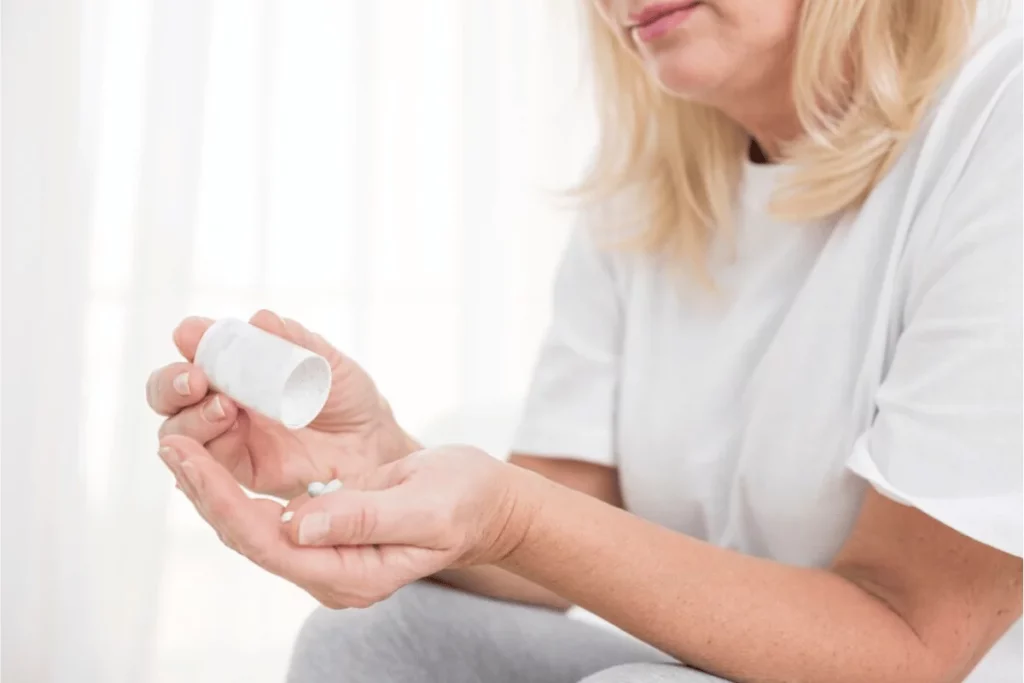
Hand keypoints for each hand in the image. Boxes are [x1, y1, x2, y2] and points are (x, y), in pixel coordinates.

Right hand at [146, 310, 418, 498]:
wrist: (375, 444)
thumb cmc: (349, 397)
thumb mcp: (327, 363)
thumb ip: (295, 342)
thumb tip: (260, 319)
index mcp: (237, 367)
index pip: (195, 352)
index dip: (189, 341)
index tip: (193, 336)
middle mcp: (222, 400)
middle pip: (168, 393)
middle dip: (172, 383)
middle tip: (197, 380)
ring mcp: (228, 437)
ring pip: (179, 431)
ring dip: (192, 418)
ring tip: (226, 409)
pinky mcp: (241, 471)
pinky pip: (207, 464)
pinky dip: (207, 450)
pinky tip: (230, 433)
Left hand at [157, 437, 537, 607]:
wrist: (487, 506)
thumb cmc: (464, 503)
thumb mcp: (424, 508)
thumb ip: (363, 519)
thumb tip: (295, 525)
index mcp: (351, 573)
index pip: (265, 541)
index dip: (220, 498)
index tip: (185, 455)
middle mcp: (328, 571)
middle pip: (247, 536)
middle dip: (205, 488)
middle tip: (169, 442)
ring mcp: (326, 554)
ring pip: (251, 524)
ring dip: (215, 484)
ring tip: (180, 443)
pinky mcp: (326, 531)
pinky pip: (268, 510)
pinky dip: (240, 480)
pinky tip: (220, 453)